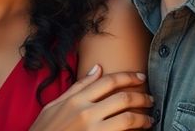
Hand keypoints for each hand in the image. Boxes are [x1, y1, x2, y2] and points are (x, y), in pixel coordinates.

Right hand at [29, 65, 153, 130]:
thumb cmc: (44, 130)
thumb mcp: (55, 105)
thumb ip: (78, 87)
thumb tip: (97, 68)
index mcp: (75, 100)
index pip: (108, 82)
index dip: (128, 77)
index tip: (141, 77)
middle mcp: (85, 113)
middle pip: (122, 99)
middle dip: (141, 98)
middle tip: (150, 100)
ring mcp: (93, 130)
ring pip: (127, 119)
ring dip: (143, 118)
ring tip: (149, 119)